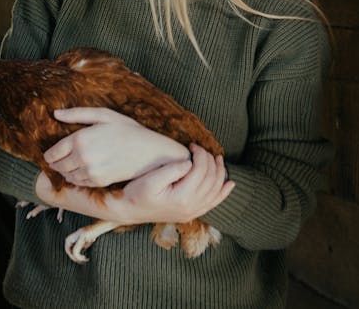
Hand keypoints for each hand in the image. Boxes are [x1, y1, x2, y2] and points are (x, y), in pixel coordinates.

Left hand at [44, 107, 189, 186]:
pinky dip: (76, 178)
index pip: (53, 153)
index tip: (50, 153)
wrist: (149, 153)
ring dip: (65, 171)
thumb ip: (77, 114)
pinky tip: (82, 170)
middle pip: (57, 166)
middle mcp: (82, 157)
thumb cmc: (128, 130)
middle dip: (55, 163)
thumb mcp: (103, 115)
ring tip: (70, 164)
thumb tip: (56, 114)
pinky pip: (78, 183)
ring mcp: (90, 172)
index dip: (49, 154)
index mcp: (79, 139)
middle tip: (58, 158)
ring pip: (67, 176)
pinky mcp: (98, 182)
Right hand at [113, 144, 234, 224]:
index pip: (201, 171)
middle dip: (210, 160)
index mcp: (182, 198)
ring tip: (217, 158)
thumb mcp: (150, 179)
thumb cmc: (136, 193)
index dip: (200, 154)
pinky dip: (223, 193)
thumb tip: (190, 163)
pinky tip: (230, 184)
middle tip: (201, 149)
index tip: (192, 145)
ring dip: (219, 172)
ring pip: (215, 190)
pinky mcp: (192, 214)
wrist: (129, 211)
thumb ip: (172, 170)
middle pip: (211, 179)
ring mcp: (193, 212)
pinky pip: (214, 203)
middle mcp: (191, 207)